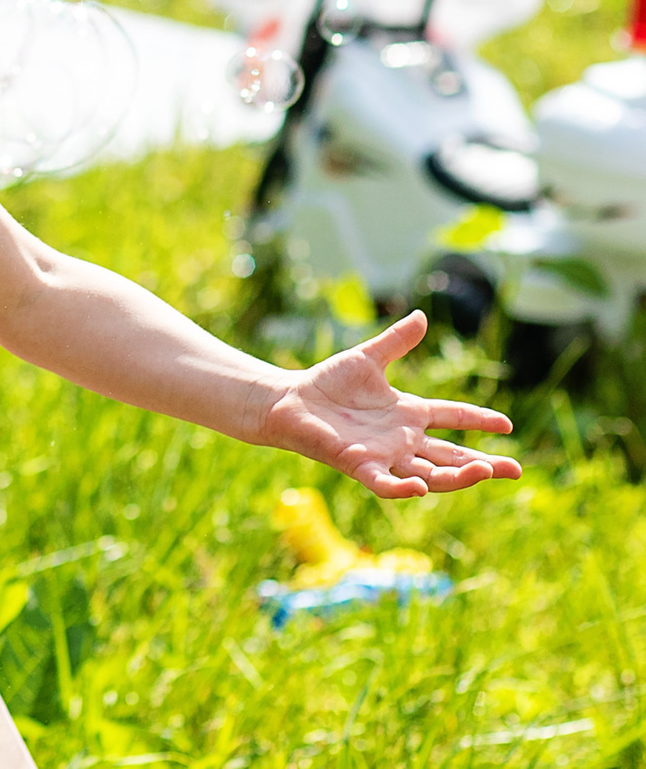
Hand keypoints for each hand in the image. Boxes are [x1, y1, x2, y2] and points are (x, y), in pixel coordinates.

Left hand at [257, 311, 521, 499]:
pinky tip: (421, 489)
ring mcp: (383, 455)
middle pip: (451, 456)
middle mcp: (402, 439)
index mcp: (408, 414)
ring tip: (484, 472)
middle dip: (484, 465)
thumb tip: (421, 315)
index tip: (507, 424)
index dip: (479, 420)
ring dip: (456, 477)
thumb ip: (396, 341)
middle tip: (515, 470)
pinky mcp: (358, 465)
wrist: (288, 400)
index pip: (453, 417)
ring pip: (428, 475)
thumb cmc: (327, 383)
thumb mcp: (367, 358)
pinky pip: (384, 483)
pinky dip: (402, 489)